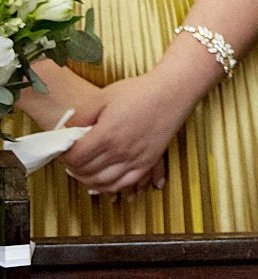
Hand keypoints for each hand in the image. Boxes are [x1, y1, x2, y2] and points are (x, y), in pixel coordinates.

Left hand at [62, 75, 187, 196]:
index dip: (64, 155)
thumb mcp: (102, 97)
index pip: (74, 157)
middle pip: (85, 172)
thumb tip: (65, 133)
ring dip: (87, 179)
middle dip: (72, 167)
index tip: (65, 149)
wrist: (173, 90)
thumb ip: (79, 116)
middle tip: (72, 158)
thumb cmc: (139, 91)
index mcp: (106, 134)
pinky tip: (102, 179)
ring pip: (101, 183)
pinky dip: (108, 187)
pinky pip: (123, 184)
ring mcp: (135, 159)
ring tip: (83, 170)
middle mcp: (120, 151)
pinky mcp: (148, 162)